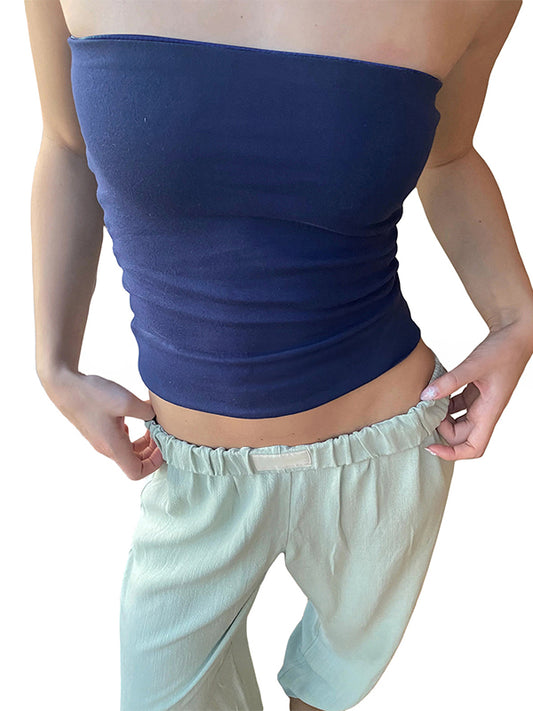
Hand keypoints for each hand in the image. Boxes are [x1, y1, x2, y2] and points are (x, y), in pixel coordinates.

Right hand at [41, 368, 163, 479]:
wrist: (64, 385)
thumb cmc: (92, 395)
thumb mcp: (126, 401)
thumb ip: (146, 411)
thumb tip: (156, 416)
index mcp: (113, 447)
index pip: (136, 473)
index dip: (154, 464)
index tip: (162, 445)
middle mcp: (107, 448)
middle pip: (134, 463)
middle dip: (152, 452)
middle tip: (161, 434)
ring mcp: (102, 440)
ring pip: (128, 452)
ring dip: (144, 443)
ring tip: (152, 425)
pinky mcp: (99, 431)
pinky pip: (121, 441)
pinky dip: (134, 435)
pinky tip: (138, 418)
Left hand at [419, 318, 532, 460]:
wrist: (515, 334)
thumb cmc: (502, 350)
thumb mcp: (474, 365)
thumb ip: (450, 381)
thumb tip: (425, 396)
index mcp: (489, 412)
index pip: (474, 448)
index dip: (452, 453)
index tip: (431, 446)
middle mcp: (485, 412)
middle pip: (461, 437)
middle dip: (441, 431)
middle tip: (423, 414)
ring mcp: (480, 403)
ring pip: (458, 423)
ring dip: (441, 419)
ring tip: (425, 405)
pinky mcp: (475, 392)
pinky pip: (457, 407)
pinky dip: (444, 405)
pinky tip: (432, 393)